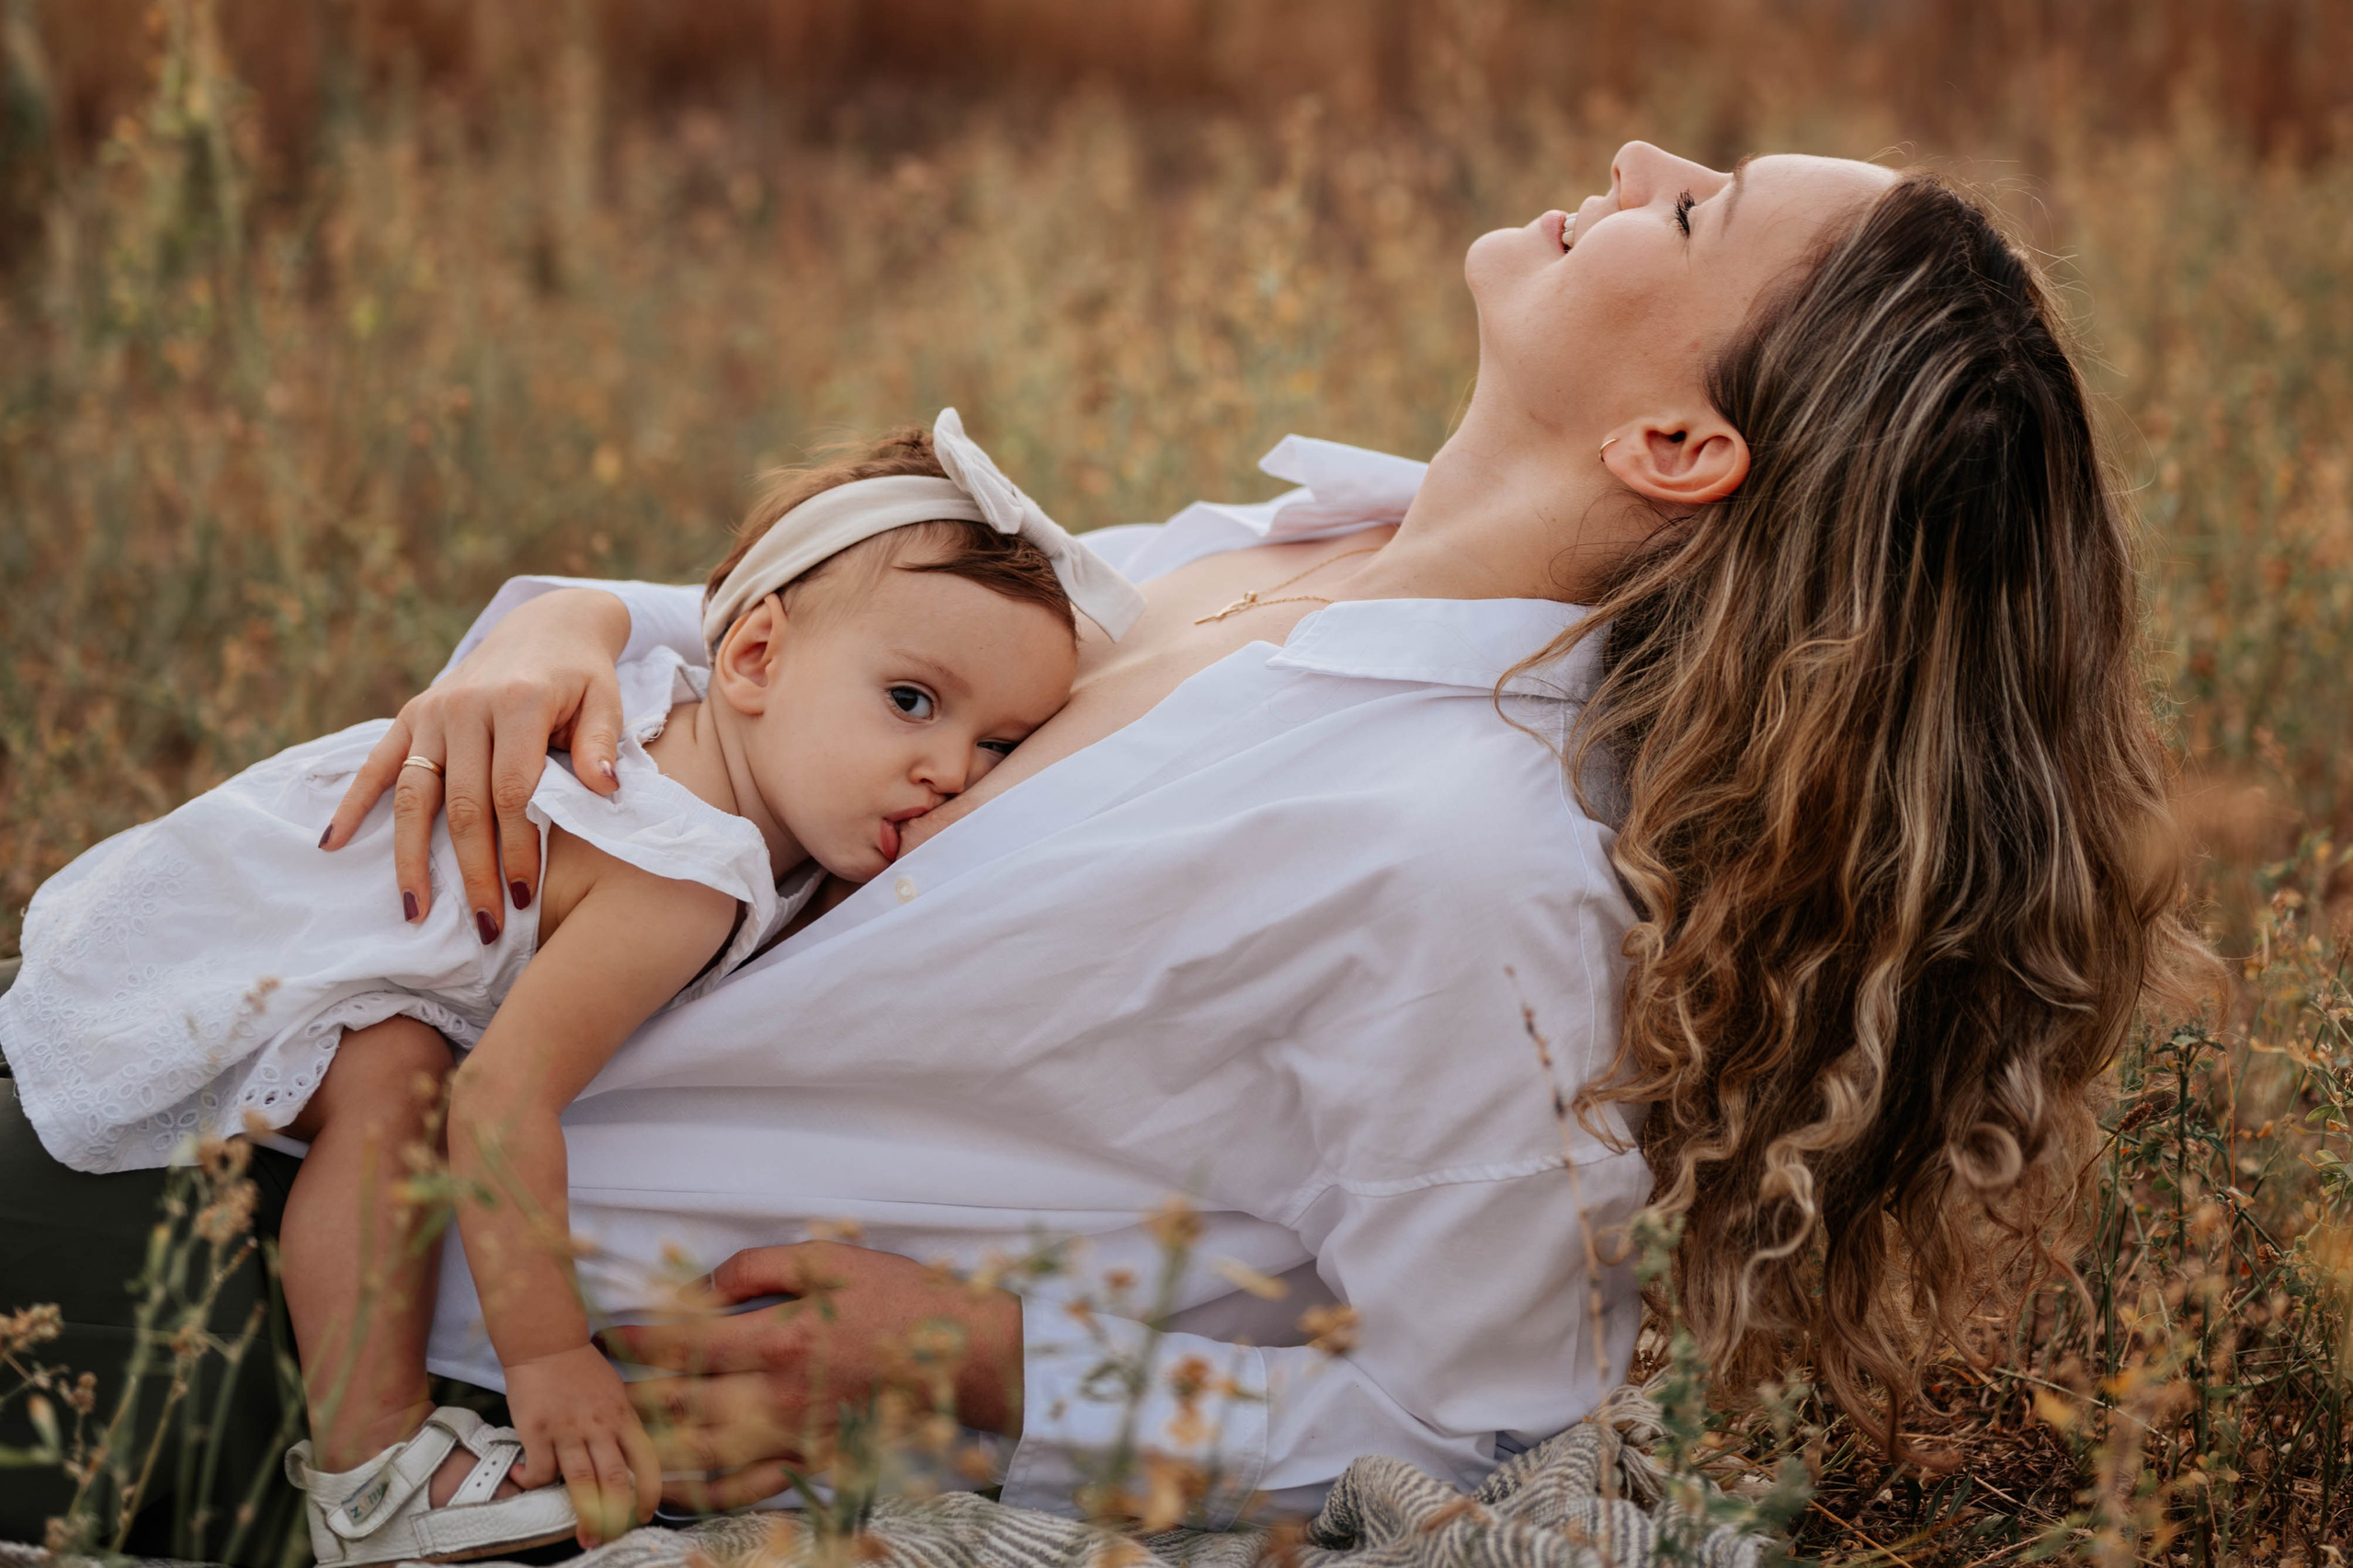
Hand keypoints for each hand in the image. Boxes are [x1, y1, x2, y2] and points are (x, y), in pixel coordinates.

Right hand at [321, 588, 630, 931]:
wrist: (545, 626)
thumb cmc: (582, 676)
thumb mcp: (606, 701)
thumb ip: (602, 745)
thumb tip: (605, 790)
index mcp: (517, 703)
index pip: (511, 793)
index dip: (516, 848)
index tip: (523, 896)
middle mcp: (466, 707)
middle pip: (462, 805)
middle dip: (472, 871)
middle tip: (484, 926)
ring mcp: (431, 712)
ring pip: (414, 797)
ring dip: (411, 859)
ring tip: (415, 912)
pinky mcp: (410, 715)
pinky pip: (376, 766)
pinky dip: (352, 804)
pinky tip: (333, 844)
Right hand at [504, 1342, 661, 1546]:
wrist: (546, 1342)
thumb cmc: (580, 1368)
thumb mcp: (614, 1393)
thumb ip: (619, 1426)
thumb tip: (625, 1460)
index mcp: (624, 1417)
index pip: (647, 1461)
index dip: (649, 1493)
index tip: (644, 1514)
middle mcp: (601, 1426)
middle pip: (615, 1481)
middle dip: (616, 1517)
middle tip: (610, 1538)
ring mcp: (570, 1430)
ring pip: (582, 1483)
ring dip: (585, 1516)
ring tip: (584, 1537)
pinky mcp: (539, 1431)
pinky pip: (540, 1472)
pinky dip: (533, 1483)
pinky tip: (526, 1480)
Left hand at [599, 1241, 1022, 1510]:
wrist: (962, 1354)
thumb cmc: (899, 1299)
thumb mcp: (829, 1258)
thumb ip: (757, 1267)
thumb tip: (699, 1287)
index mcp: (780, 1338)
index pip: (682, 1343)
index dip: (633, 1338)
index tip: (606, 1333)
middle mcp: (778, 1397)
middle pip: (677, 1405)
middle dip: (626, 1394)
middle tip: (597, 1385)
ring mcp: (792, 1438)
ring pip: (699, 1458)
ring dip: (649, 1448)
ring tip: (618, 1433)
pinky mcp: (809, 1464)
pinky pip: (742, 1492)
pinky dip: (699, 1496)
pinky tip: (671, 1489)